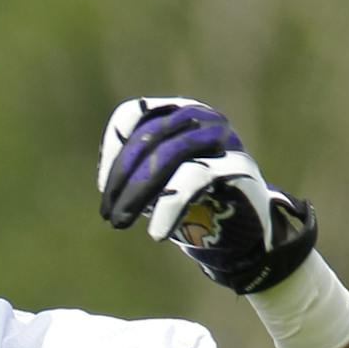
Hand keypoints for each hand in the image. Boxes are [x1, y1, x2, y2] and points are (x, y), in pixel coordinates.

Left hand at [97, 96, 317, 293]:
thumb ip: (137, 172)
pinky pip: (193, 178)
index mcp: (180, 115)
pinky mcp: (236, 166)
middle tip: (109, 215)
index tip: (105, 187)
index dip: (113, 150)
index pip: (134, 115)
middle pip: (149, 136)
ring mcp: (222, 140)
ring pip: (169, 153)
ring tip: (121, 223)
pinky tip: (156, 232)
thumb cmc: (196, 206)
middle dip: (122, 179)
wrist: (243, 231)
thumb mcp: (159, 185)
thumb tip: (109, 179)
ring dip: (137, 192)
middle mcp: (202, 119)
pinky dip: (168, 206)